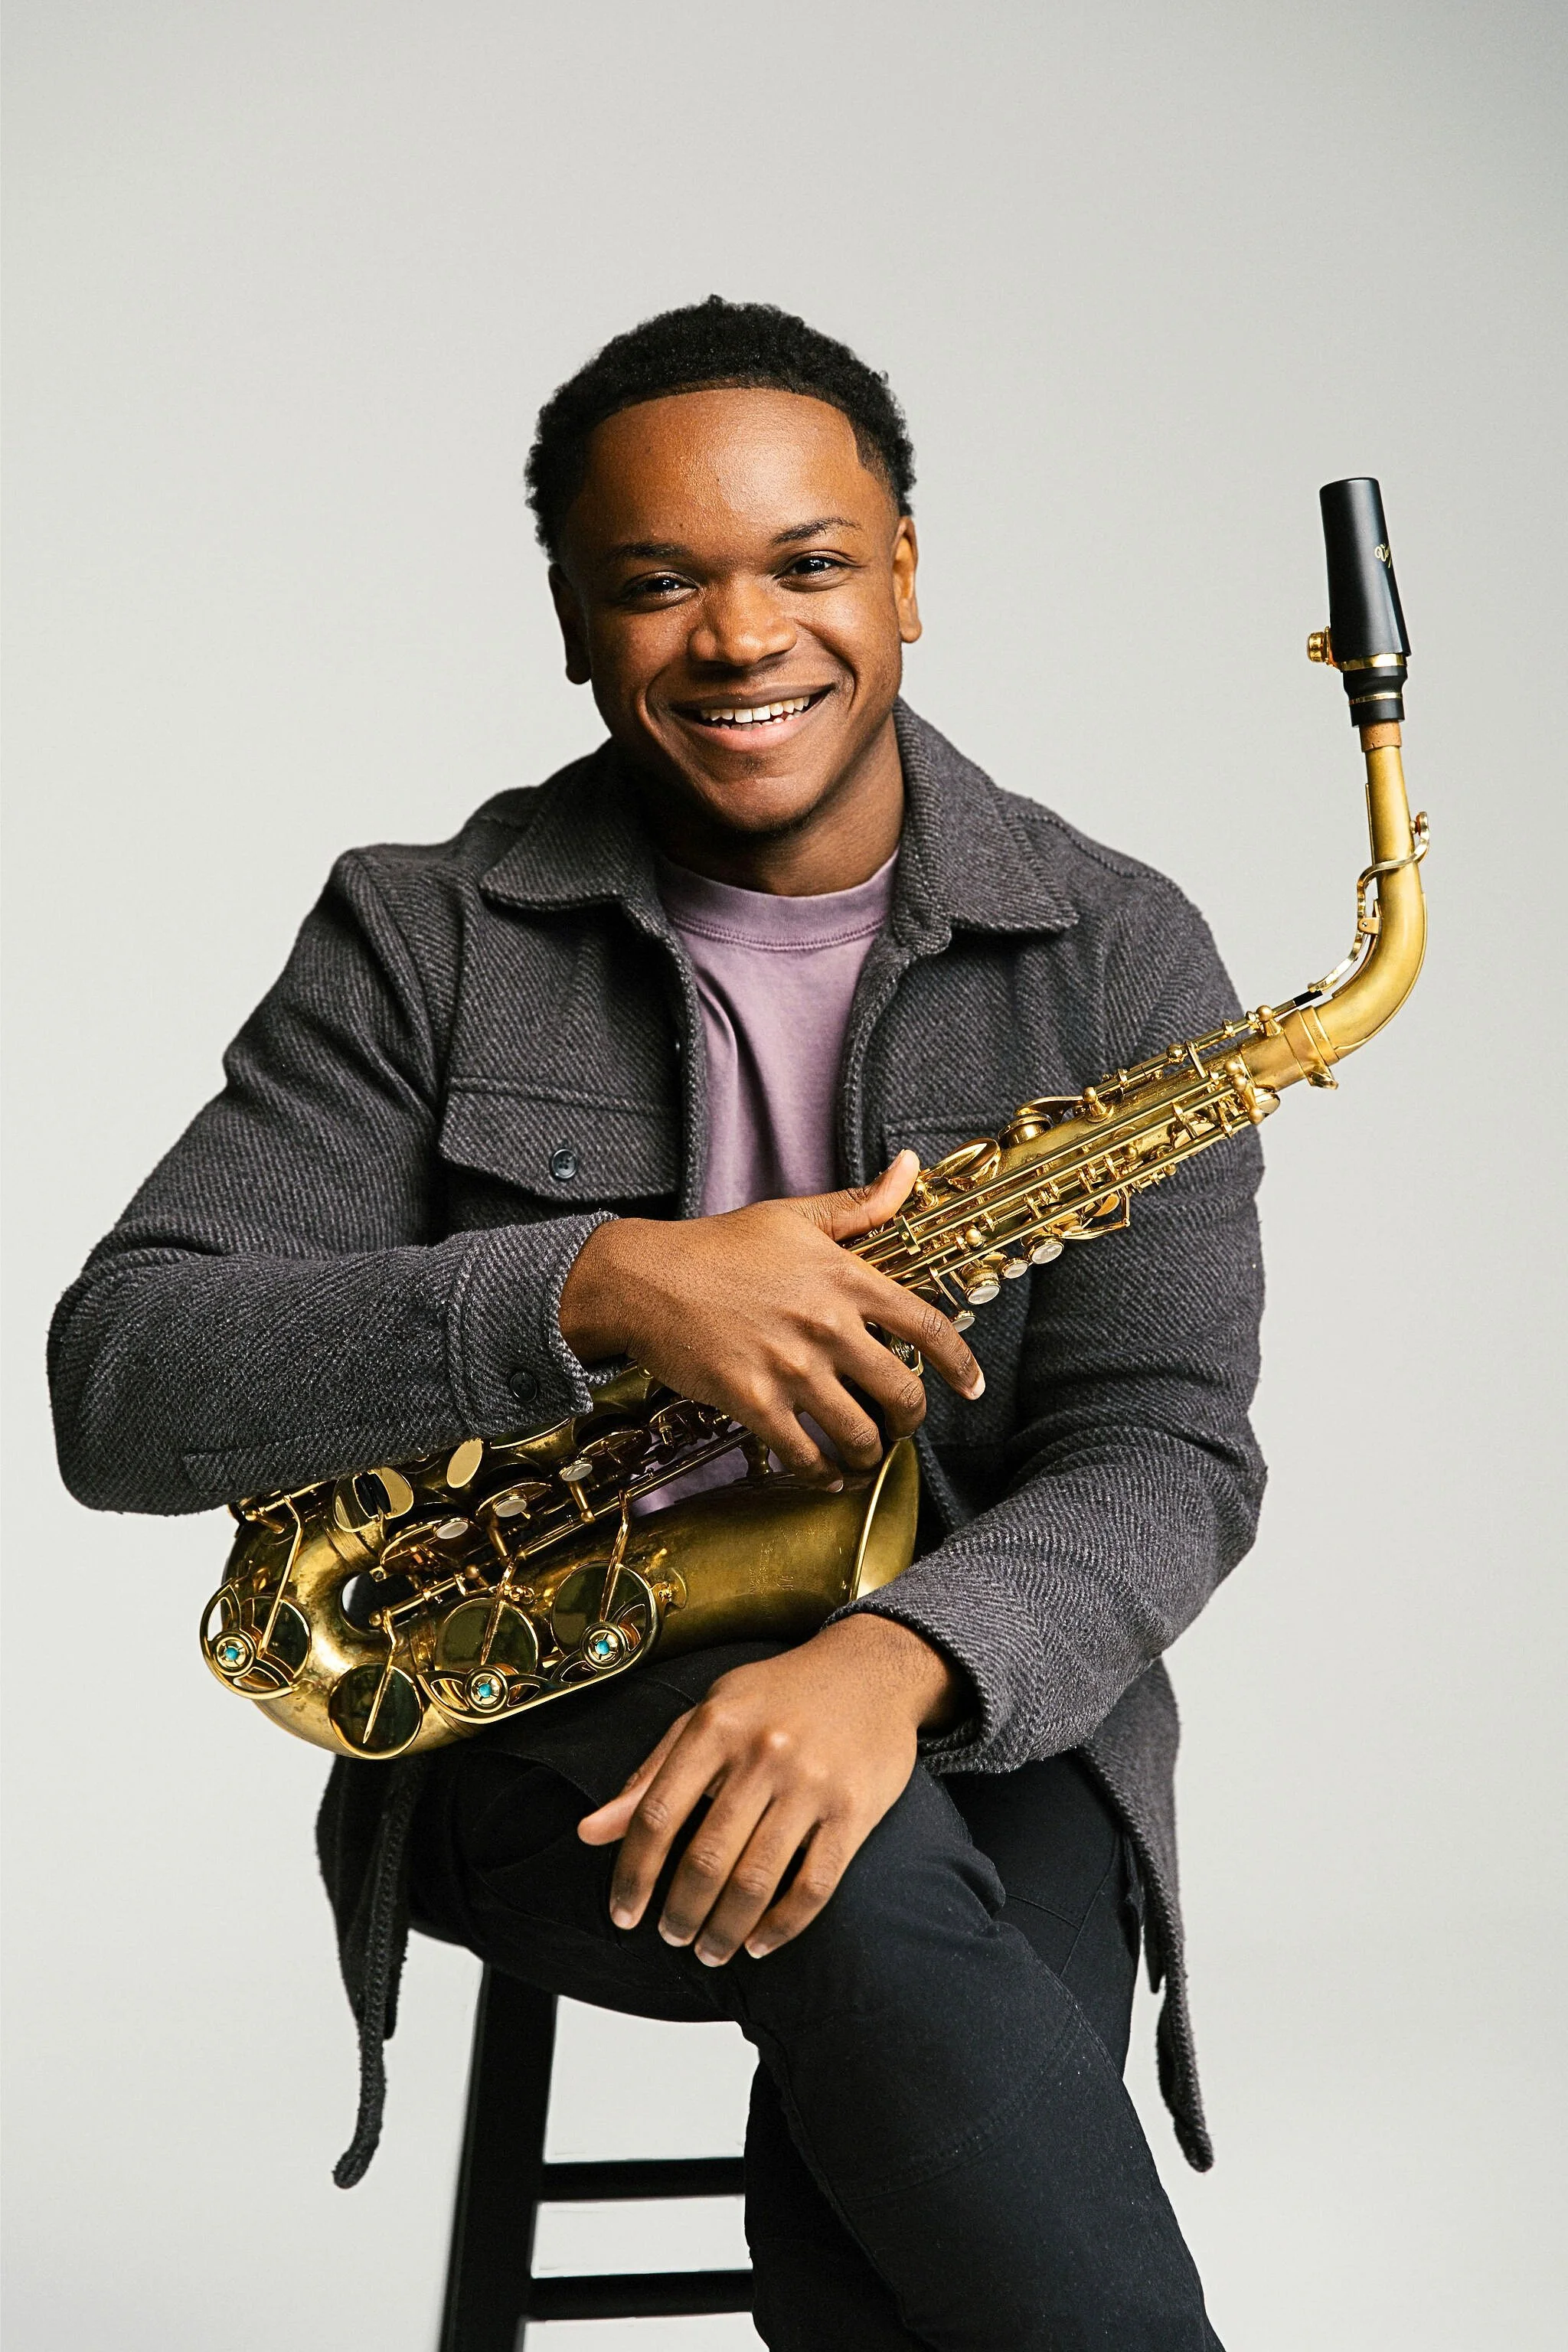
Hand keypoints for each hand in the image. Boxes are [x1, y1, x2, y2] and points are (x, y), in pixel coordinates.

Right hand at [557, 1152, 982, 1486]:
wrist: (644, 1278)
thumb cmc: (719, 1245)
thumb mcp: (794, 1216)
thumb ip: (861, 1205)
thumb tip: (911, 1168)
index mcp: (844, 1278)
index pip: (927, 1326)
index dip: (960, 1364)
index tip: (972, 1386)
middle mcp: (826, 1325)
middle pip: (901, 1393)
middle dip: (911, 1421)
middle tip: (902, 1426)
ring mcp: (790, 1366)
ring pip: (858, 1434)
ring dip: (869, 1454)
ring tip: (863, 1455)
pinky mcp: (753, 1401)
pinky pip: (804, 1455)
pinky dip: (821, 1474)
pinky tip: (823, 1475)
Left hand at [577, 1616, 965, 1962]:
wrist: (870, 1668)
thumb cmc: (779, 1695)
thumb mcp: (709, 1714)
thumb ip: (651, 1775)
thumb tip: (589, 1833)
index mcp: (716, 1726)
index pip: (657, 1814)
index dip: (633, 1873)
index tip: (623, 1914)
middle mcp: (763, 1753)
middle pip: (705, 1857)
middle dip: (681, 1913)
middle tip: (672, 1937)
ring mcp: (811, 1783)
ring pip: (756, 1880)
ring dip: (725, 1930)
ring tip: (711, 1949)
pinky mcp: (854, 1810)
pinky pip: (814, 1885)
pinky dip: (783, 1927)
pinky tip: (762, 1942)